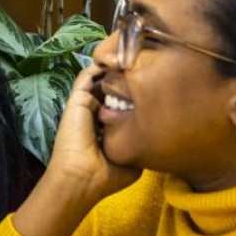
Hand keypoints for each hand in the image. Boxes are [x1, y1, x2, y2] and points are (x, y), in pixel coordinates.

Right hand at [12, 66, 140, 235]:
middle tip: (147, 67)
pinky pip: (88, 75)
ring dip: (114, 67)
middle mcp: (96, 113)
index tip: (156, 87)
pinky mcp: (78, 98)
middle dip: (128, 77)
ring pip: (100, 78)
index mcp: (107, 127)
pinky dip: (100, 64)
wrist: (83, 178)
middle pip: (112, 88)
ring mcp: (86, 104)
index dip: (137, 94)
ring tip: (133, 57)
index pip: (122, 104)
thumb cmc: (107, 175)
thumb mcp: (133, 163)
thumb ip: (142, 146)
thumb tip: (157, 136)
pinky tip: (118, 58)